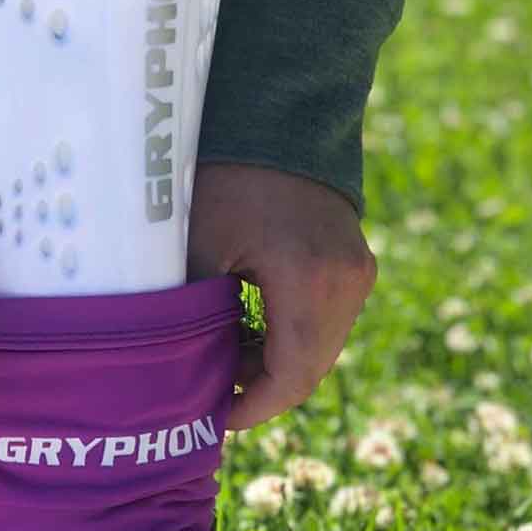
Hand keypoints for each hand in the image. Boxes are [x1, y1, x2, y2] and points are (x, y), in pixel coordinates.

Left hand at [188, 162, 376, 431]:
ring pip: (318, 348)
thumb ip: (193, 314)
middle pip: (309, 369)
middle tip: (212, 392)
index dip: (254, 408)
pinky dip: (289, 336)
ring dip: (275, 363)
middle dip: (261, 389)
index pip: (291, 376)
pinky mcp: (355, 264)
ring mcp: (357, 273)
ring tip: (222, 356)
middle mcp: (346, 283)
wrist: (276, 114)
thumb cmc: (225, 175)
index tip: (216, 416)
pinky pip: (324, 321)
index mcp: (309, 282)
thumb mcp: (196, 246)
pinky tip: (247, 329)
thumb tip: (174, 373)